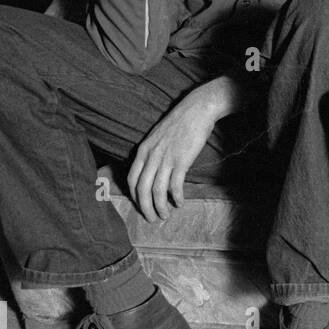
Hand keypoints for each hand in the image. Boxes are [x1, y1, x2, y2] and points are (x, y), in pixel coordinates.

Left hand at [128, 88, 218, 221]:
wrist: (196, 110)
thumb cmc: (180, 122)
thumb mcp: (158, 136)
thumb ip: (152, 152)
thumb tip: (152, 169)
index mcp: (143, 150)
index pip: (132, 179)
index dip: (134, 196)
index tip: (141, 206)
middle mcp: (151, 156)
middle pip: (142, 189)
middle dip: (145, 208)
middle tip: (151, 219)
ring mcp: (166, 158)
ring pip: (157, 191)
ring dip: (160, 207)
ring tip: (165, 215)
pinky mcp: (181, 160)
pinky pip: (175, 185)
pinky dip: (176, 197)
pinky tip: (180, 202)